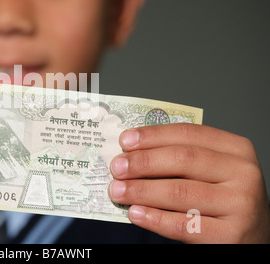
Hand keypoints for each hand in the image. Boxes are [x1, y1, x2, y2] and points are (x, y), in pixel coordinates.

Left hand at [108, 123, 269, 242]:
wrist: (254, 237)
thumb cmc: (224, 199)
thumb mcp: (213, 171)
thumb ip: (181, 159)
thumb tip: (132, 154)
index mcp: (236, 149)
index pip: (188, 133)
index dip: (153, 135)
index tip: (125, 141)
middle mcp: (243, 174)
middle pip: (182, 159)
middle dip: (143, 162)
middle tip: (117, 167)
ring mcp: (240, 206)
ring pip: (179, 192)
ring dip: (141, 190)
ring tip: (118, 190)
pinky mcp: (230, 236)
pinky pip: (183, 225)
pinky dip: (153, 218)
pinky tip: (135, 213)